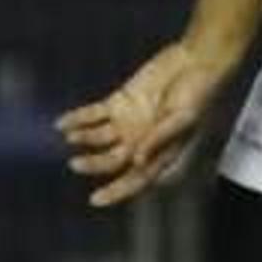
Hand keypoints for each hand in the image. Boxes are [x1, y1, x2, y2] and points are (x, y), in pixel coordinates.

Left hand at [56, 39, 239, 207]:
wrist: (194, 61)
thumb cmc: (199, 93)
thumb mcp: (184, 119)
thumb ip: (160, 138)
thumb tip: (138, 161)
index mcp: (162, 151)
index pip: (138, 178)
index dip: (118, 191)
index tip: (96, 199)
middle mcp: (142, 141)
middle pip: (113, 161)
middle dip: (94, 165)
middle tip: (76, 164)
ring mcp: (129, 122)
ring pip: (99, 139)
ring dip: (84, 140)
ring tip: (72, 137)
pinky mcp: (119, 102)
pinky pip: (93, 115)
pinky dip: (77, 119)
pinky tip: (62, 123)